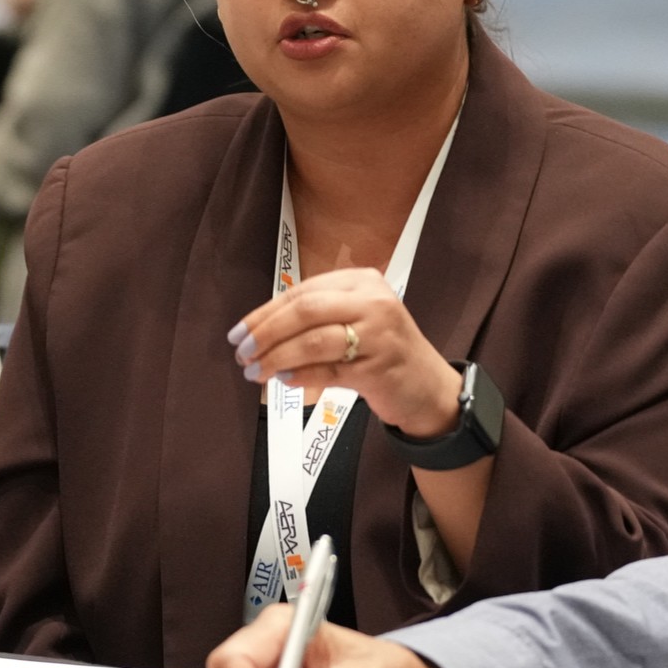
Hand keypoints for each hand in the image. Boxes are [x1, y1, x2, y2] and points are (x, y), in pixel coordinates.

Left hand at [229, 267, 459, 435]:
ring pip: (313, 341)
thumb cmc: (382, 351)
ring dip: (277, 358)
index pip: (302, 292)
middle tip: (242, 353)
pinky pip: (328, 370)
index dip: (265, 313)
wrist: (428, 387)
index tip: (238, 333)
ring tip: (255, 372)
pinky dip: (300, 375)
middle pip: (305, 310)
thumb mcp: (356, 318)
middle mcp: (373, 301)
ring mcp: (379, 334)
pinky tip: (283, 380)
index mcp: (363, 281)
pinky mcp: (379, 368)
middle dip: (266, 332)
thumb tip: (259, 330)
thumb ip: (316, 316)